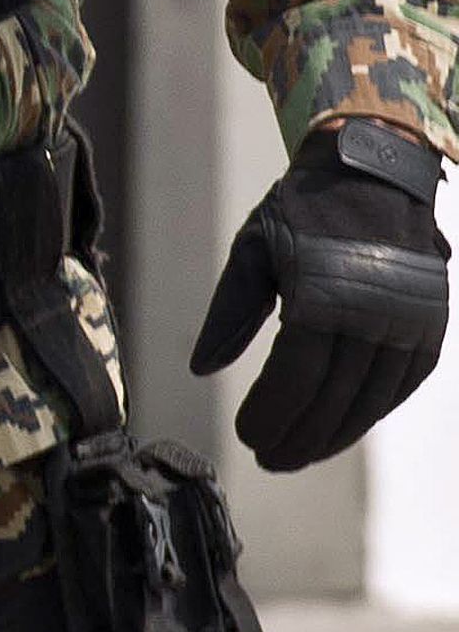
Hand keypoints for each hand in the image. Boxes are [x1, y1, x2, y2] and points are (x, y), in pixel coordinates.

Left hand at [190, 120, 448, 470]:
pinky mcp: (430, 325)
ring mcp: (409, 323)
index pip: (295, 378)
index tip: (246, 437)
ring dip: (336, 435)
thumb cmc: (301, 210)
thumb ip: (228, 313)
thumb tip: (201, 370)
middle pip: (333, 398)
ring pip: (371, 400)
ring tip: (300, 455)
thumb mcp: (253, 249)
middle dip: (298, 437)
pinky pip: (403, 383)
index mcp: (322, 295)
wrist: (373, 171)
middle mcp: (372, 314)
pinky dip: (374, 411)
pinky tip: (346, 428)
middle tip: (269, 461)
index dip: (271, 414)